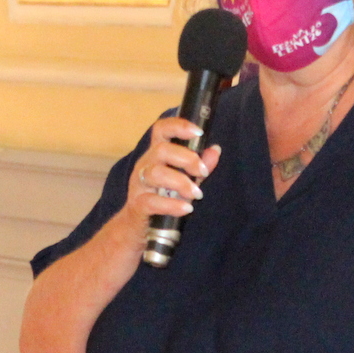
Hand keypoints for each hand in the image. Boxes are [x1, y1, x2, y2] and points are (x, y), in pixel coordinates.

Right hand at [124, 117, 221, 237]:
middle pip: (161, 150)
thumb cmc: (164, 198)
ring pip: (156, 173)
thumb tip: (215, 150)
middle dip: (187, 159)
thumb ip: (198, 166)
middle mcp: (145, 165)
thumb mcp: (184, 179)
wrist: (139, 227)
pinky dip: (171, 205)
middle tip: (203, 172)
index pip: (161, 129)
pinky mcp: (138, 205)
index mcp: (156, 154)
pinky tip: (186, 208)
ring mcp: (139, 184)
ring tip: (197, 194)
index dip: (179, 125)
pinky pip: (152, 201)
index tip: (198, 132)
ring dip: (181, 182)